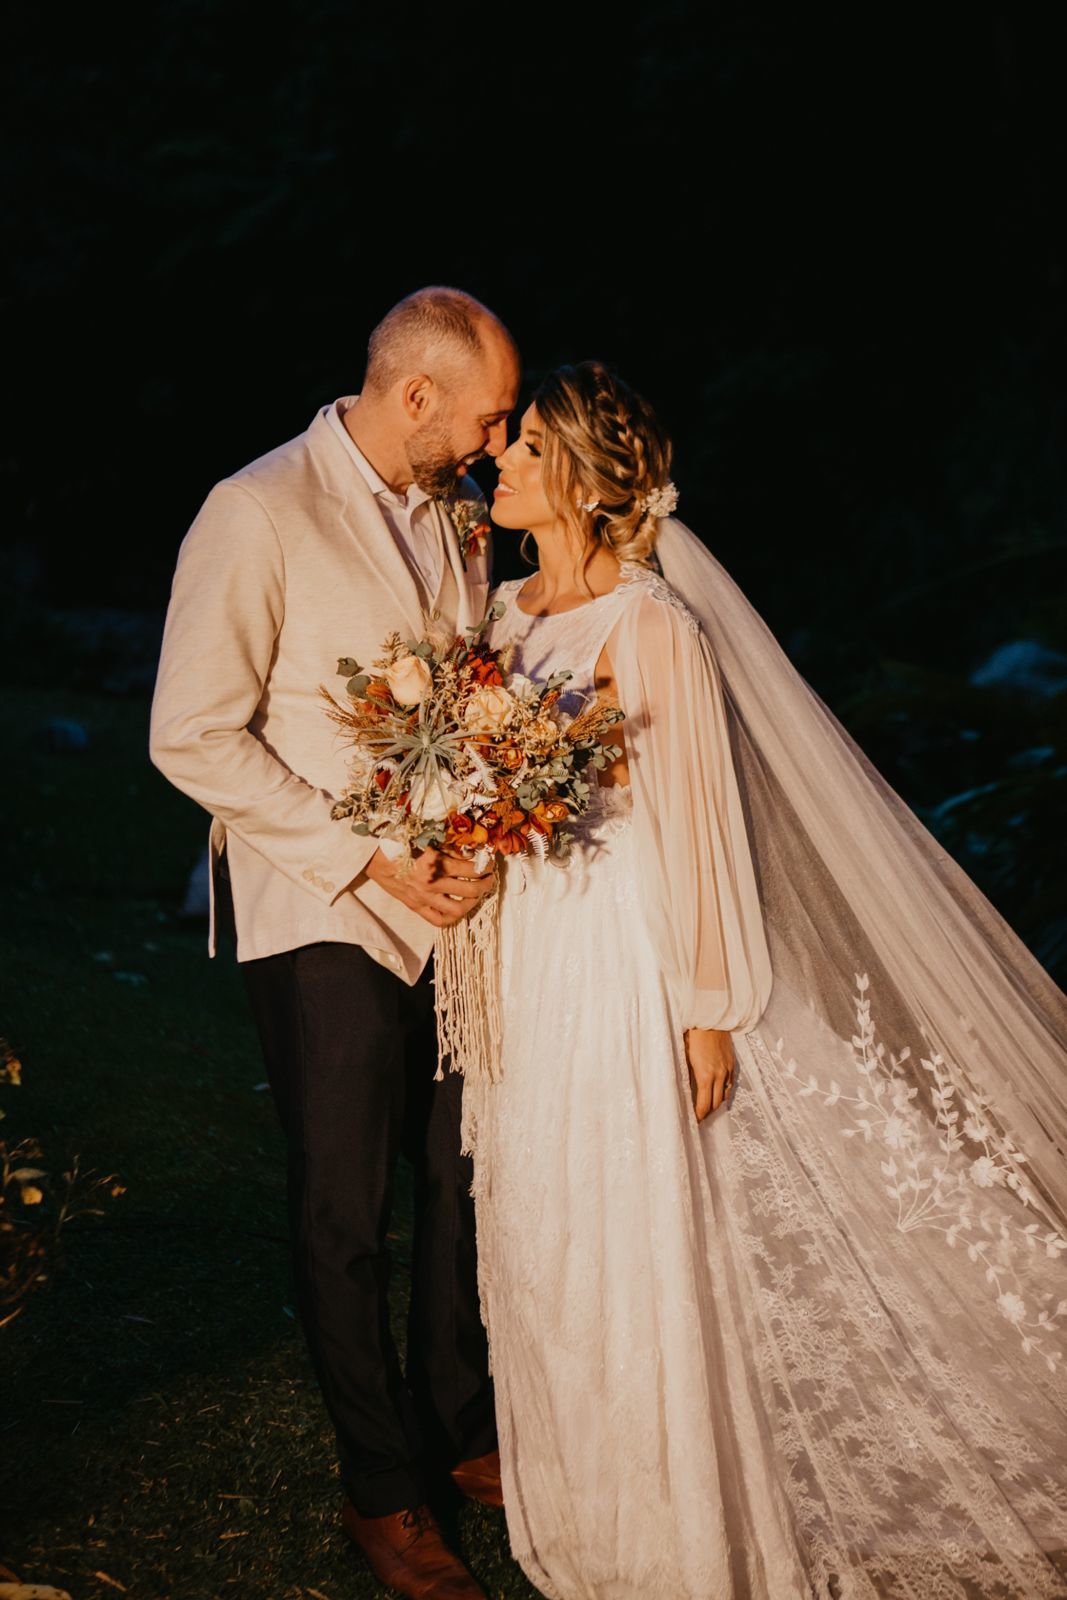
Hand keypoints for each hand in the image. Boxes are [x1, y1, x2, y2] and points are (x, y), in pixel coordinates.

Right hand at [363, 846, 493, 928]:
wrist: (372, 857)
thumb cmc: (399, 843)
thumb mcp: (426, 840)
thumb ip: (449, 848)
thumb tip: (472, 853)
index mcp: (434, 862)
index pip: (470, 868)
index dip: (485, 866)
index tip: (489, 863)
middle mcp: (431, 882)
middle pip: (470, 890)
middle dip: (485, 884)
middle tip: (489, 879)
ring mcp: (423, 897)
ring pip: (458, 908)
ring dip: (473, 902)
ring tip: (477, 894)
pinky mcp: (415, 906)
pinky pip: (438, 920)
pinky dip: (453, 917)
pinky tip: (459, 908)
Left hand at [684, 1027, 735, 1120]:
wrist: (710, 1017)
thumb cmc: (693, 1035)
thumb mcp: (684, 1055)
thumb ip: (686, 1074)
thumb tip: (683, 1090)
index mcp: (705, 1075)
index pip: (703, 1105)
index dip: (699, 1116)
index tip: (693, 1121)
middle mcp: (719, 1075)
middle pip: (715, 1104)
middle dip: (707, 1113)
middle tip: (698, 1117)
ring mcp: (728, 1070)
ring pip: (724, 1096)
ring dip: (716, 1104)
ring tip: (706, 1108)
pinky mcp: (732, 1064)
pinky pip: (730, 1084)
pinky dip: (724, 1092)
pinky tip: (717, 1094)